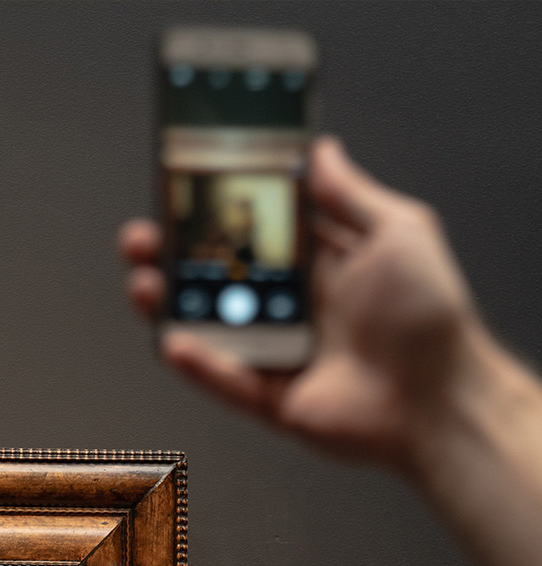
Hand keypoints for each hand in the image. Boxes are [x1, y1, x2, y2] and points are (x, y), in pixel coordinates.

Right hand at [120, 137, 480, 473]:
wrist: (438, 397)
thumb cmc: (430, 318)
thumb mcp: (398, 231)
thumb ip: (350, 194)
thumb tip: (320, 152)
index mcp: (322, 264)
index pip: (257, 231)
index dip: (219, 212)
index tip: (185, 193)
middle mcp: (296, 307)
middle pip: (221, 278)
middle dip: (176, 258)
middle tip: (144, 239)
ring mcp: (281, 354)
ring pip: (211, 329)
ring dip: (170, 307)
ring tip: (143, 284)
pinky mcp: (274, 399)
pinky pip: (226, 381)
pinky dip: (198, 364)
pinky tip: (172, 340)